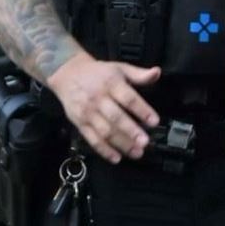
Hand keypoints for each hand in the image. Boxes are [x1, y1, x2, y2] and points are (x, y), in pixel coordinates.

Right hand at [46, 52, 160, 162]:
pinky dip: (104, 150)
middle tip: (145, 142)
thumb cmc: (99, 73)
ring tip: (136, 152)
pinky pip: (92, 139)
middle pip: (116, 118)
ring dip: (121, 144)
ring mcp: (88, 113)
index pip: (128, 98)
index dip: (142, 110)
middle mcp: (98, 99)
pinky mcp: (80, 123)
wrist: (68, 74)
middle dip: (131, 131)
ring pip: (105, 131)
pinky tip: (116, 158)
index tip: (154, 121)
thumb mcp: (120, 67)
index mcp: (111, 84)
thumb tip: (157, 73)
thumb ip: (139, 74)